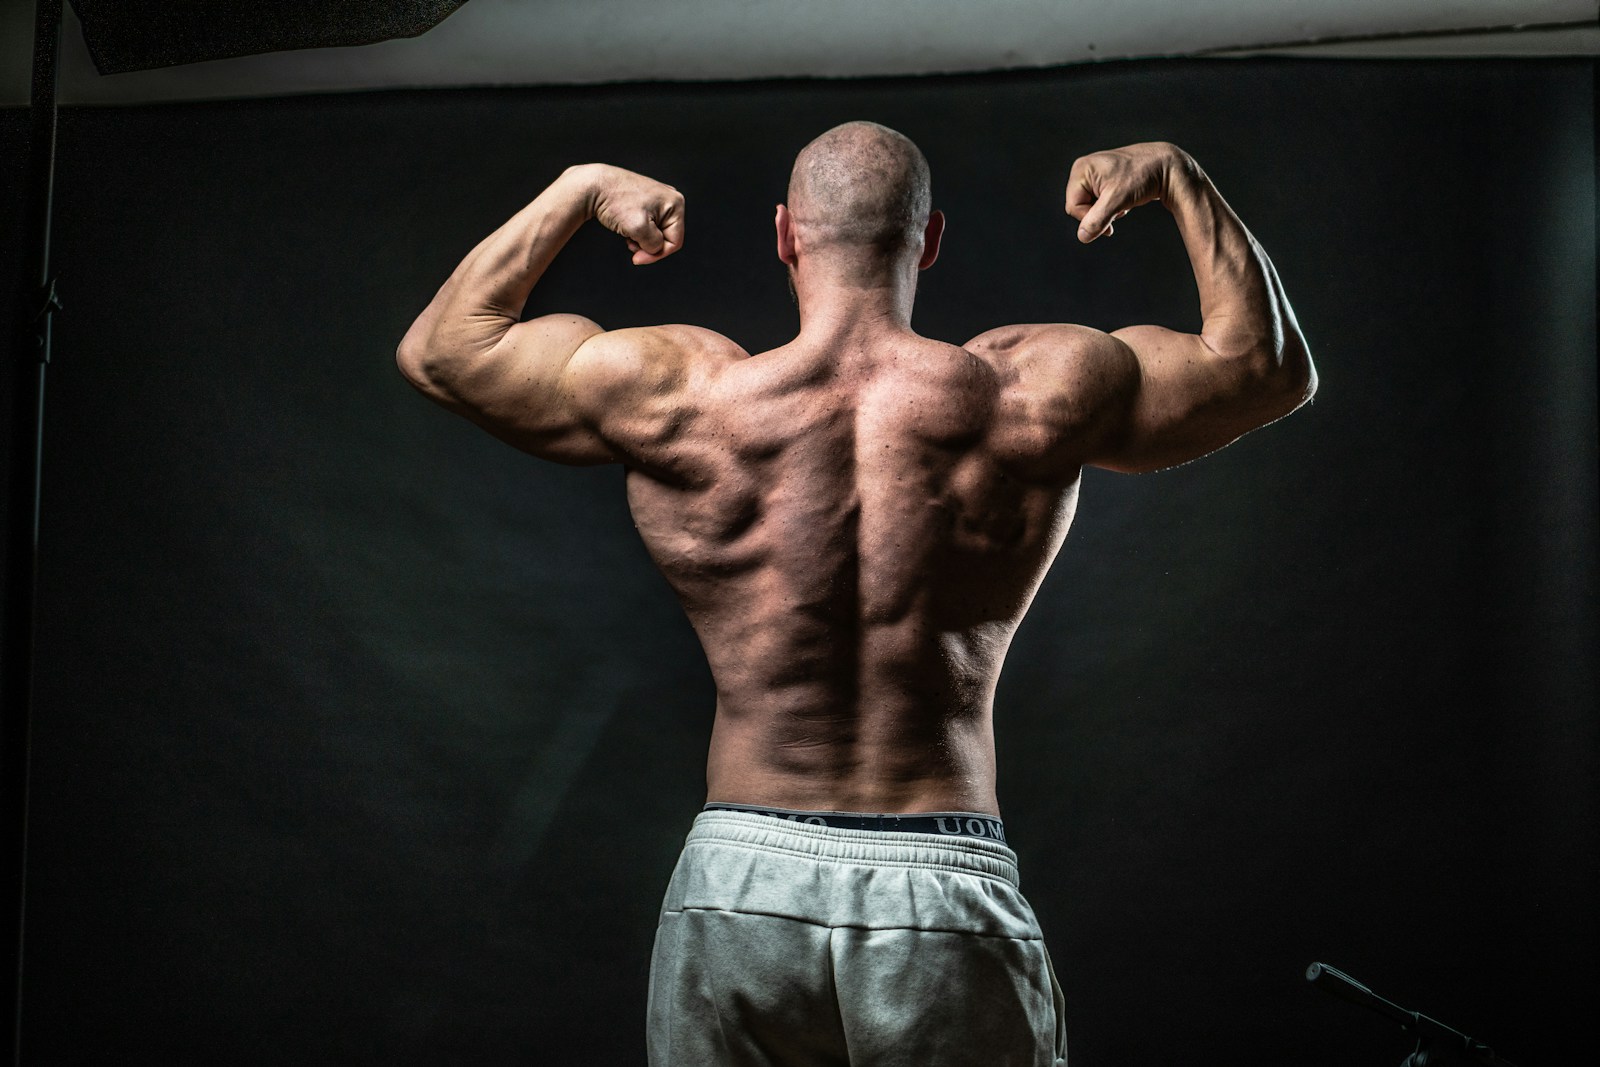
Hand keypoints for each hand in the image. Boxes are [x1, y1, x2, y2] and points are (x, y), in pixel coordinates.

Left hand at [576, 164, 685, 264]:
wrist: (593, 185)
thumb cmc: (615, 200)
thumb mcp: (639, 229)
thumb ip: (654, 245)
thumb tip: (655, 249)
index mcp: (675, 204)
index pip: (675, 242)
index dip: (657, 255)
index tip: (636, 258)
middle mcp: (669, 200)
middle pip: (666, 238)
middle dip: (647, 245)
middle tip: (630, 243)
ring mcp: (657, 200)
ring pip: (655, 233)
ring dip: (641, 239)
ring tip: (626, 232)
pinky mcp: (645, 202)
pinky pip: (647, 225)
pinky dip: (636, 231)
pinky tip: (625, 226)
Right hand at [1064, 142, 1187, 243]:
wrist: (1166, 166)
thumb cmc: (1142, 176)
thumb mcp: (1117, 200)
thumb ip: (1097, 219)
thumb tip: (1082, 237)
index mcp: (1081, 170)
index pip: (1073, 206)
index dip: (1090, 218)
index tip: (1112, 219)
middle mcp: (1084, 170)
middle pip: (1080, 207)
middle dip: (1099, 214)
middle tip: (1119, 208)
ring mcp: (1094, 174)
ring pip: (1091, 207)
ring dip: (1107, 211)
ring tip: (1124, 201)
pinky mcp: (1104, 180)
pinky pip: (1100, 202)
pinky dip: (1112, 206)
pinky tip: (1125, 199)